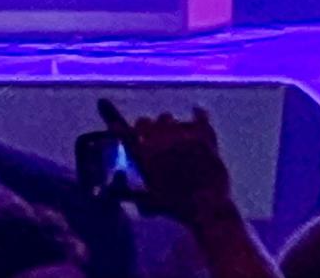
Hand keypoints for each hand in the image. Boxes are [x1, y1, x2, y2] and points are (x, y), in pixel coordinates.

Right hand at [112, 104, 232, 224]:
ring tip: (173, 134)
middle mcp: (160, 140)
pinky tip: (197, 112)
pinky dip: (198, 115)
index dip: (119, 129)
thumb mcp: (148, 201)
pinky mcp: (202, 133)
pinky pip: (199, 117)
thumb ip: (131, 192)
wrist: (205, 203)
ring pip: (169, 119)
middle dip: (145, 129)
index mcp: (145, 156)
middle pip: (145, 123)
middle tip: (149, 136)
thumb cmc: (174, 206)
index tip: (115, 125)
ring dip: (168, 126)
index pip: (125, 135)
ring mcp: (182, 134)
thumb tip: (114, 187)